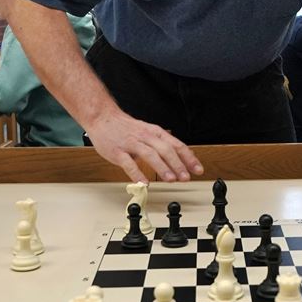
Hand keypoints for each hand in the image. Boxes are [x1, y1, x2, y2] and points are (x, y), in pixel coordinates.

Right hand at [85, 109, 203, 184]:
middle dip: (178, 164)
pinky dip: (137, 173)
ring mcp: (131, 144)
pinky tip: (144, 182)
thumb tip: (182, 157)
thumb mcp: (149, 132)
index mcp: (156, 133)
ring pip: (150, 154)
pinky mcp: (117, 152)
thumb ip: (164, 144)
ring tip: (170, 179)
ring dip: (162, 167)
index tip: (197, 170)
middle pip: (166, 150)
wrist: (103, 118)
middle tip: (186, 177)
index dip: (188, 158)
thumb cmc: (127, 128)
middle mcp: (146, 137)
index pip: (177, 145)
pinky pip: (128, 163)